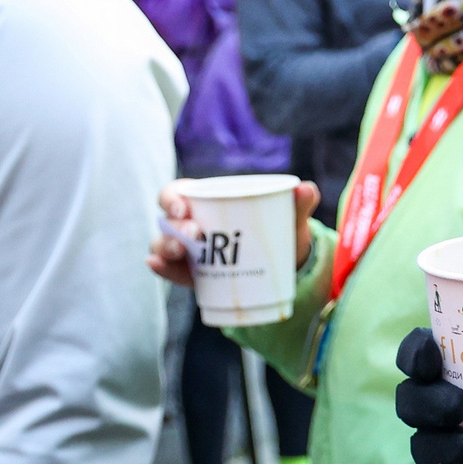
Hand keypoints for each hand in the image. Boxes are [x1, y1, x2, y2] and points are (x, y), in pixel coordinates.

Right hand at [148, 180, 320, 286]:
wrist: (282, 267)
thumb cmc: (278, 233)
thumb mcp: (288, 219)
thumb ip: (298, 204)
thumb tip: (306, 190)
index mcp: (206, 202)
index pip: (177, 193)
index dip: (172, 197)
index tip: (184, 206)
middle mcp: (189, 223)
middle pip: (168, 220)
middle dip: (174, 226)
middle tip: (194, 234)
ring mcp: (186, 250)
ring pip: (164, 245)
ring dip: (165, 247)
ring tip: (179, 252)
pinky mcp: (190, 274)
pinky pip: (170, 271)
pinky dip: (162, 269)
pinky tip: (156, 266)